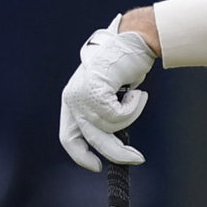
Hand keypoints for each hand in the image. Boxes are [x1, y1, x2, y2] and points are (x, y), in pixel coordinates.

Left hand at [59, 15, 156, 171]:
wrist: (130, 40)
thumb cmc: (122, 66)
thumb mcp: (106, 95)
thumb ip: (102, 116)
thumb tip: (112, 149)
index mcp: (71, 100)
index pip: (68, 136)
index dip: (80, 155)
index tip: (95, 166)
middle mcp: (72, 98)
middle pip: (92, 138)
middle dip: (116, 152)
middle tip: (138, 159)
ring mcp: (81, 94)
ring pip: (110, 126)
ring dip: (131, 115)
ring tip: (137, 96)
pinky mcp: (94, 90)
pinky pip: (119, 115)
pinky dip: (134, 107)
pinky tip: (136, 91)